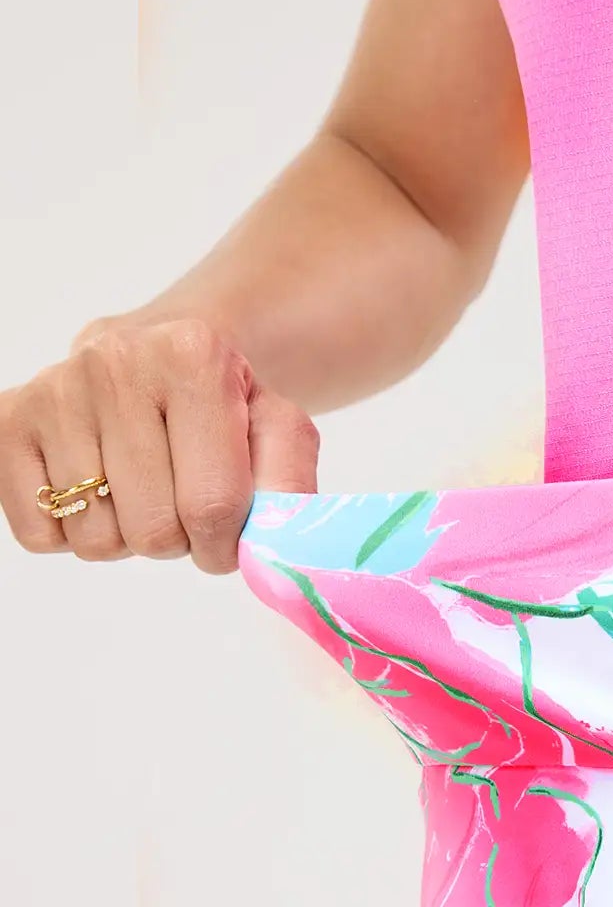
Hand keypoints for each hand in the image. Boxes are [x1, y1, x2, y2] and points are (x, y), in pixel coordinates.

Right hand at [0, 317, 319, 572]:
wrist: (165, 357)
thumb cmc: (225, 405)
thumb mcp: (279, 430)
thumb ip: (290, 485)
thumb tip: (273, 549)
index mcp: (193, 356)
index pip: (212, 506)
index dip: (225, 544)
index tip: (228, 532)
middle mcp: (114, 363)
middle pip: (153, 530)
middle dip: (179, 539)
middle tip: (183, 499)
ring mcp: (54, 390)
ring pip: (96, 539)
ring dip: (127, 536)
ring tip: (141, 488)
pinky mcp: (10, 422)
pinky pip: (41, 534)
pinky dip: (73, 532)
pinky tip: (96, 488)